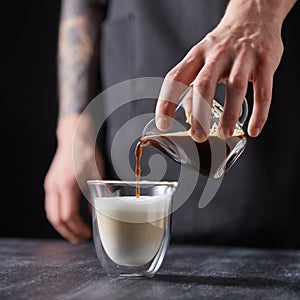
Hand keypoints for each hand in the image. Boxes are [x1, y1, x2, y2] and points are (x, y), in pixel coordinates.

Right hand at [44, 114, 103, 242]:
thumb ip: (97, 194)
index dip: (78, 228)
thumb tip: (98, 211)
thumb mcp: (96, 174)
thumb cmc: (86, 152)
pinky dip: (59, 215)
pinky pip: (51, 205)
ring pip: (51, 213)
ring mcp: (50, 185)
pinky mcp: (50, 182)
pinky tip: (68, 217)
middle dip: (69, 232)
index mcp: (68, 185)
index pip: (69, 216)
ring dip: (63, 226)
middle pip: (57, 219)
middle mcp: (55, 187)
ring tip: (74, 232)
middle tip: (80, 238)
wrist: (74, 137)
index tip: (87, 234)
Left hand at [156, 0, 294, 140]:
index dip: (166, 102)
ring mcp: (242, 57)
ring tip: (224, 134)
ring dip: (229, 114)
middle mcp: (217, 55)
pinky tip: (253, 129)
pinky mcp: (264, 62)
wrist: (252, 16)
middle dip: (200, 113)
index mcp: (197, 56)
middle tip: (198, 135)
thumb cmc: (222, 45)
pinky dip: (259, 112)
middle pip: (204, 85)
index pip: (175, 79)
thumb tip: (188, 114)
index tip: (163, 124)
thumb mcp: (201, 57)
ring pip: (234, 87)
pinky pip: (263, 90)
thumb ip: (193, 83)